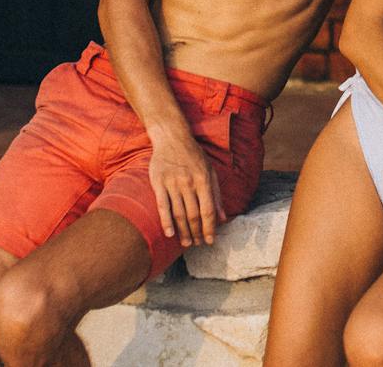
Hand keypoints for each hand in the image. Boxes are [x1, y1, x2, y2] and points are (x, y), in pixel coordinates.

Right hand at [148, 129, 221, 246]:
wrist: (172, 138)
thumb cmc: (194, 156)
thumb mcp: (210, 171)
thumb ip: (217, 195)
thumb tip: (224, 217)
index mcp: (204, 180)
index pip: (208, 210)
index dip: (210, 228)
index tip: (210, 240)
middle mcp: (189, 183)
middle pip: (193, 215)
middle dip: (197, 233)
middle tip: (197, 244)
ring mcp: (173, 183)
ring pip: (179, 213)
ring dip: (183, 231)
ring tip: (186, 243)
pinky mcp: (158, 182)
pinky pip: (162, 206)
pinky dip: (166, 221)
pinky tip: (170, 234)